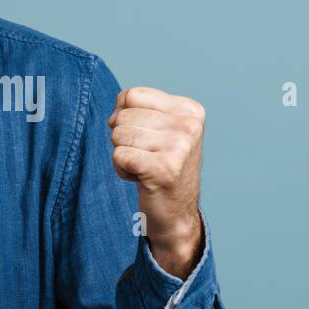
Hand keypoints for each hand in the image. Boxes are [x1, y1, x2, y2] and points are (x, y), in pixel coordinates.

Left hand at [108, 86, 205, 279]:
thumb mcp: (161, 130)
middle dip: (123, 139)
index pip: (131, 95)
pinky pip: (119, 155)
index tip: (144, 138)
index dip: (124, 117)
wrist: (176, 214)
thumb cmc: (161, 167)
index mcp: (189, 110)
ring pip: (118, 135)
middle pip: (122, 115)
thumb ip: (142, 108)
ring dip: (123, 156)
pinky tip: (141, 179)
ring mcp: (179, 146)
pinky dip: (122, 170)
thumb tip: (119, 101)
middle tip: (145, 158)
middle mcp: (189, 125)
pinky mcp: (165, 168)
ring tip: (144, 168)